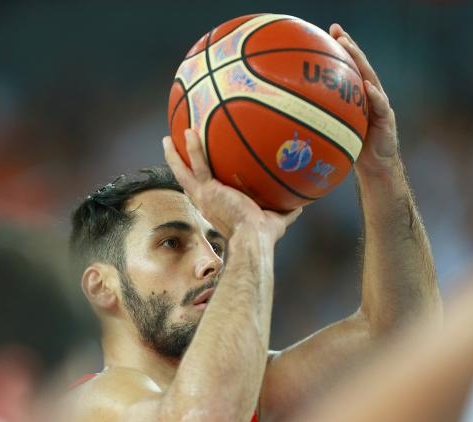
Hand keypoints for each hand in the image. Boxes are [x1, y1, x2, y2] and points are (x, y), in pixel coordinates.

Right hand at [163, 129, 301, 241]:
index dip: (197, 181)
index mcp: (216, 208)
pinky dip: (192, 149)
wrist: (254, 239)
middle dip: (177, 165)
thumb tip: (304, 203)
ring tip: (168, 138)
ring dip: (174, 155)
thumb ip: (287, 210)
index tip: (195, 170)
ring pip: (182, 172)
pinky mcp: (208, 191)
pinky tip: (189, 131)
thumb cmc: (263, 235)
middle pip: (185, 180)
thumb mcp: (277, 219)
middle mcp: (205, 202)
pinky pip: (198, 165)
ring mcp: (204, 196)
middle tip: (171, 150)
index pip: (203, 192)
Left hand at [330, 23, 400, 177]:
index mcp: (357, 95)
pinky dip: (375, 95)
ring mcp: (380, 105)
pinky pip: (381, 105)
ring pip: (371, 78)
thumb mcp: (332, 131)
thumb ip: (320, 120)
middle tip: (337, 32)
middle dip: (349, 46)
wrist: (375, 167)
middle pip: (360, 66)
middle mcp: (370, 95)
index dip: (340, 48)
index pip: (349, 67)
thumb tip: (287, 117)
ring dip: (360, 62)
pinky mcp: (387, 119)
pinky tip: (367, 87)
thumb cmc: (351, 148)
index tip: (328, 30)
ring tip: (349, 48)